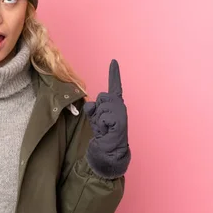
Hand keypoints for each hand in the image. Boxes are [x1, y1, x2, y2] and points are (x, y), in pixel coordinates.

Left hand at [83, 59, 129, 177]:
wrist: (110, 150)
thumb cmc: (103, 134)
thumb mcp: (95, 117)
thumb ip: (93, 108)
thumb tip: (91, 104)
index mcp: (115, 104)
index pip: (114, 86)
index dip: (114, 73)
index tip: (113, 61)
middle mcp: (120, 105)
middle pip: (101, 96)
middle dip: (97, 109)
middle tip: (102, 122)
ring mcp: (121, 112)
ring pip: (101, 105)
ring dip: (98, 117)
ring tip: (104, 127)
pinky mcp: (120, 119)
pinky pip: (102, 115)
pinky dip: (100, 124)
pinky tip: (107, 130)